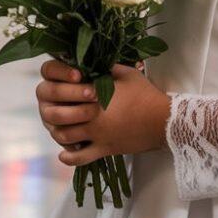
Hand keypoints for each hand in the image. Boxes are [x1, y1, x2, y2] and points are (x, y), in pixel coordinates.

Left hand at [36, 60, 170, 166]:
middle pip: (58, 115)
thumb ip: (105, 66)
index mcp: (94, 94)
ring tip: (59, 126)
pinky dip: (69, 157)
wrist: (163, 119)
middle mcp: (91, 116)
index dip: (59, 88)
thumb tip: (92, 60)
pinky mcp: (105, 149)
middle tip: (56, 107)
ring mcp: (97, 135)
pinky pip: (81, 158)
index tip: (63, 87)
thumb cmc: (145, 94)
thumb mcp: (125, 72)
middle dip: (54, 110)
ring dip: (57, 131)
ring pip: (64, 136)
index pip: (64, 91)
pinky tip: (64, 154)